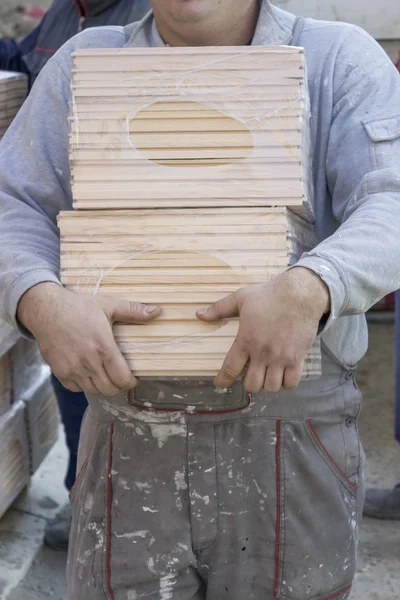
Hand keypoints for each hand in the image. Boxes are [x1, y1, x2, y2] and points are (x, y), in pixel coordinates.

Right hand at [17, 283, 159, 396]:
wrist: (46, 310)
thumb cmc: (78, 306)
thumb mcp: (108, 305)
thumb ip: (133, 311)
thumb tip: (157, 311)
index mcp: (103, 347)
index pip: (122, 379)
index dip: (131, 381)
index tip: (134, 377)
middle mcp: (88, 362)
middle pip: (109, 389)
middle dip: (118, 385)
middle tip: (120, 375)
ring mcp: (72, 369)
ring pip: (93, 391)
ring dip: (102, 385)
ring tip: (105, 373)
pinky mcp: (60, 372)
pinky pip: (77, 388)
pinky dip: (84, 384)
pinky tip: (88, 371)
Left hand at [197, 268, 329, 392]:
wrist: (300, 293)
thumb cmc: (269, 295)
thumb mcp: (241, 298)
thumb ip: (220, 308)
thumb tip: (199, 314)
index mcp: (246, 340)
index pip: (230, 368)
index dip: (223, 380)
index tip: (220, 383)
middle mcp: (262, 353)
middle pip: (252, 385)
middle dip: (249, 384)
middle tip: (251, 375)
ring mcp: (281, 357)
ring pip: (271, 386)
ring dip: (268, 384)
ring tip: (267, 375)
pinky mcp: (297, 358)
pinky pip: (291, 383)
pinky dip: (286, 383)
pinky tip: (284, 374)